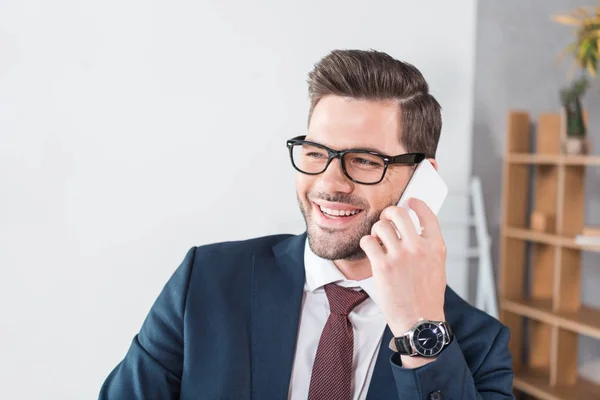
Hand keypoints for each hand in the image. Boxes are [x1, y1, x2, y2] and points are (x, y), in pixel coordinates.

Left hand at [359, 198, 446, 365]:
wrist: (420, 322)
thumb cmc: (427, 297)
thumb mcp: (437, 267)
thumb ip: (427, 247)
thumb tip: (414, 229)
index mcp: (435, 247)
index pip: (427, 214)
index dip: (416, 203)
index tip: (409, 201)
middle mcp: (418, 247)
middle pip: (398, 213)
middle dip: (389, 213)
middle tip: (385, 221)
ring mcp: (400, 256)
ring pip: (380, 226)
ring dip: (376, 231)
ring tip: (377, 241)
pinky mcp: (382, 266)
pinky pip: (368, 241)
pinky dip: (366, 243)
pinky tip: (371, 250)